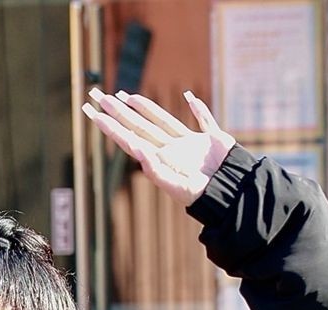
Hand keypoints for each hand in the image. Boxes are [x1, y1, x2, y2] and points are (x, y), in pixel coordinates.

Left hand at [80, 86, 236, 207]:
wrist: (233, 196)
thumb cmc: (204, 195)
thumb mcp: (176, 186)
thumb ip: (155, 169)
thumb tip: (135, 148)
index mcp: (161, 160)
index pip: (129, 138)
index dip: (111, 126)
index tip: (94, 113)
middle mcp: (171, 150)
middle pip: (139, 126)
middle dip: (119, 112)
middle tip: (99, 95)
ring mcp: (190, 145)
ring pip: (162, 121)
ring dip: (145, 109)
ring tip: (126, 96)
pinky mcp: (211, 140)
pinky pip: (203, 120)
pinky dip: (198, 109)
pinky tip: (189, 97)